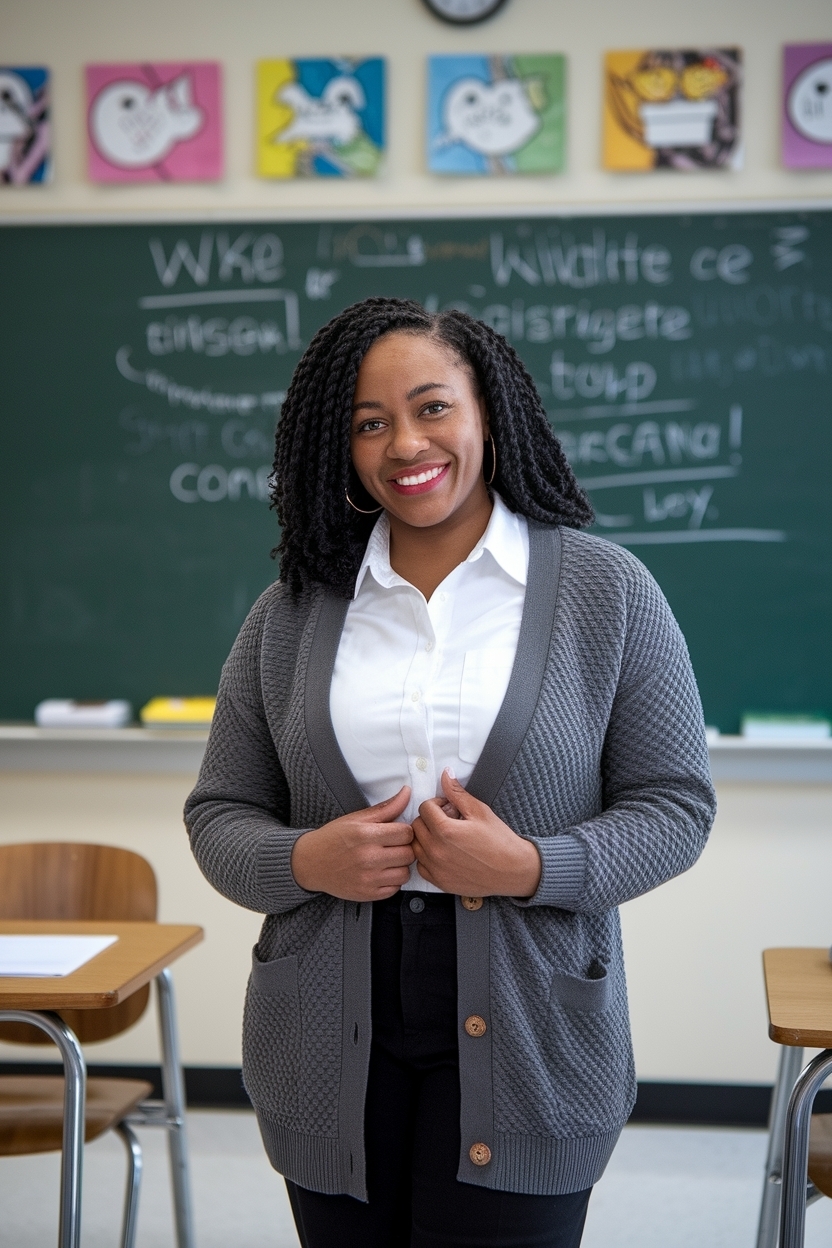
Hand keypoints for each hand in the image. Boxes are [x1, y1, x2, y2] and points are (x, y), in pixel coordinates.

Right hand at [291, 787, 414, 901]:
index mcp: (366, 834)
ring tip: (388, 860)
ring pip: (405, 873)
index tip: (396, 832)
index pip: (406, 833)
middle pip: (409, 853)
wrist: (311, 863)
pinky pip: (395, 888)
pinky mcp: (367, 894)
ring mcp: (368, 878)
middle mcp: (368, 858)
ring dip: (400, 866)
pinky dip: (392, 881)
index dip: (404, 831)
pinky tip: (381, 872)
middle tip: (393, 846)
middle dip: (404, 848)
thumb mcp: (357, 818)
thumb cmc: (334, 838)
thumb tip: (407, 792)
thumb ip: (386, 808)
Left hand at [412, 770, 541, 898]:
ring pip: (415, 846)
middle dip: (430, 819)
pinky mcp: (440, 882)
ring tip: (445, 837)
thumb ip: (457, 793)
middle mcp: (436, 851)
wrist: (513, 871)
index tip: (448, 808)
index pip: (424, 808)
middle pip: (417, 826)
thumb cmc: (500, 841)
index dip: (437, 804)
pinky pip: (421, 866)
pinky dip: (427, 857)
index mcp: (445, 831)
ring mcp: (436, 868)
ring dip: (426, 837)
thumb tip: (446, 775)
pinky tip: (443, 853)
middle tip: (448, 821)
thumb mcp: (480, 811)